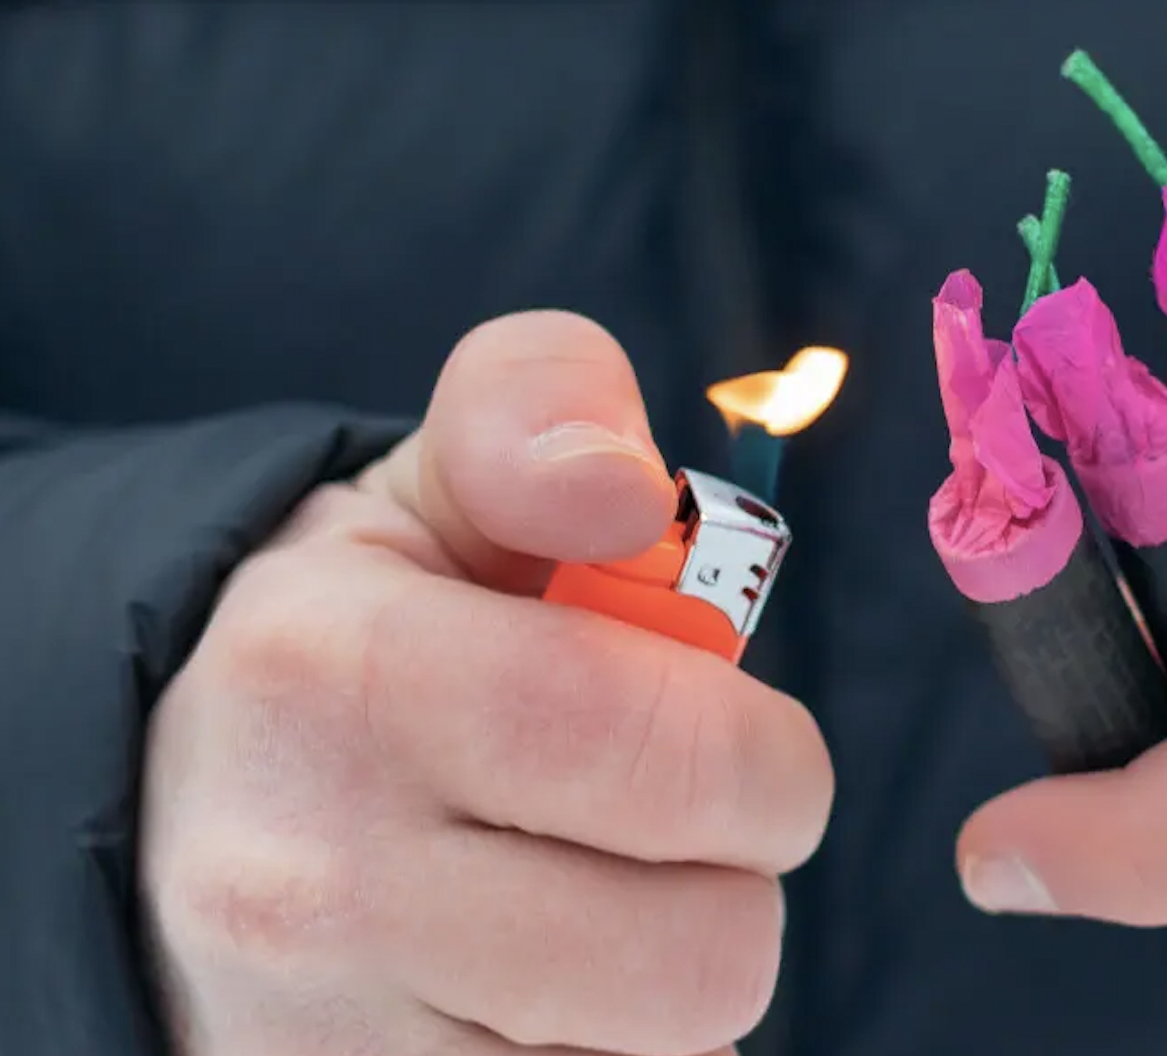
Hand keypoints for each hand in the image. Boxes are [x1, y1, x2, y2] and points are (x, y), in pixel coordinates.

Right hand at [140, 312, 833, 1055]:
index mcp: (343, 671)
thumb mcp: (434, 481)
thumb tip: (628, 488)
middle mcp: (313, 880)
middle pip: (700, 954)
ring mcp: (323, 1039)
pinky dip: (615, 1054)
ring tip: (595, 899)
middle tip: (676, 828)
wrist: (164, 809)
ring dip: (677, 982)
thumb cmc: (362, 627)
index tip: (749, 745)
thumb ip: (541, 409)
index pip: (658, 752)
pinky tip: (546, 984)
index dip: (768, 761)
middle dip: (741, 878)